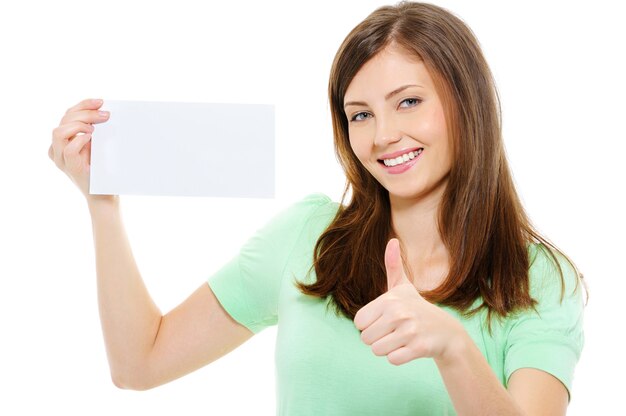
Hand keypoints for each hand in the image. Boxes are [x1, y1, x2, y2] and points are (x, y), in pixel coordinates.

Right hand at [49, 98, 109, 198]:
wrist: (105, 195)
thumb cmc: (103, 170)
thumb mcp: (98, 145)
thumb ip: (94, 130)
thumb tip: (103, 111)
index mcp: (63, 140)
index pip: (68, 114)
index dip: (83, 104)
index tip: (101, 101)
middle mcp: (58, 148)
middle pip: (64, 119)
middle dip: (86, 113)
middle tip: (106, 115)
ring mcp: (61, 159)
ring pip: (59, 131)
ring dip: (79, 125)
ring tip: (95, 130)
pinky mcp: (70, 168)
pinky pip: (68, 149)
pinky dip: (80, 140)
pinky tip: (92, 138)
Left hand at [354, 238, 466, 365]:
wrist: (446, 332)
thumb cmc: (417, 308)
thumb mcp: (404, 287)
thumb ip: (394, 265)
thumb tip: (392, 240)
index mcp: (389, 300)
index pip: (359, 322)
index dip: (369, 324)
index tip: (384, 320)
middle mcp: (398, 314)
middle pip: (366, 339)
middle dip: (378, 338)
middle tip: (395, 331)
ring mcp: (409, 331)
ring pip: (377, 351)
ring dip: (387, 348)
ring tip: (402, 338)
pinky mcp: (418, 348)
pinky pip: (392, 359)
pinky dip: (399, 357)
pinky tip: (410, 347)